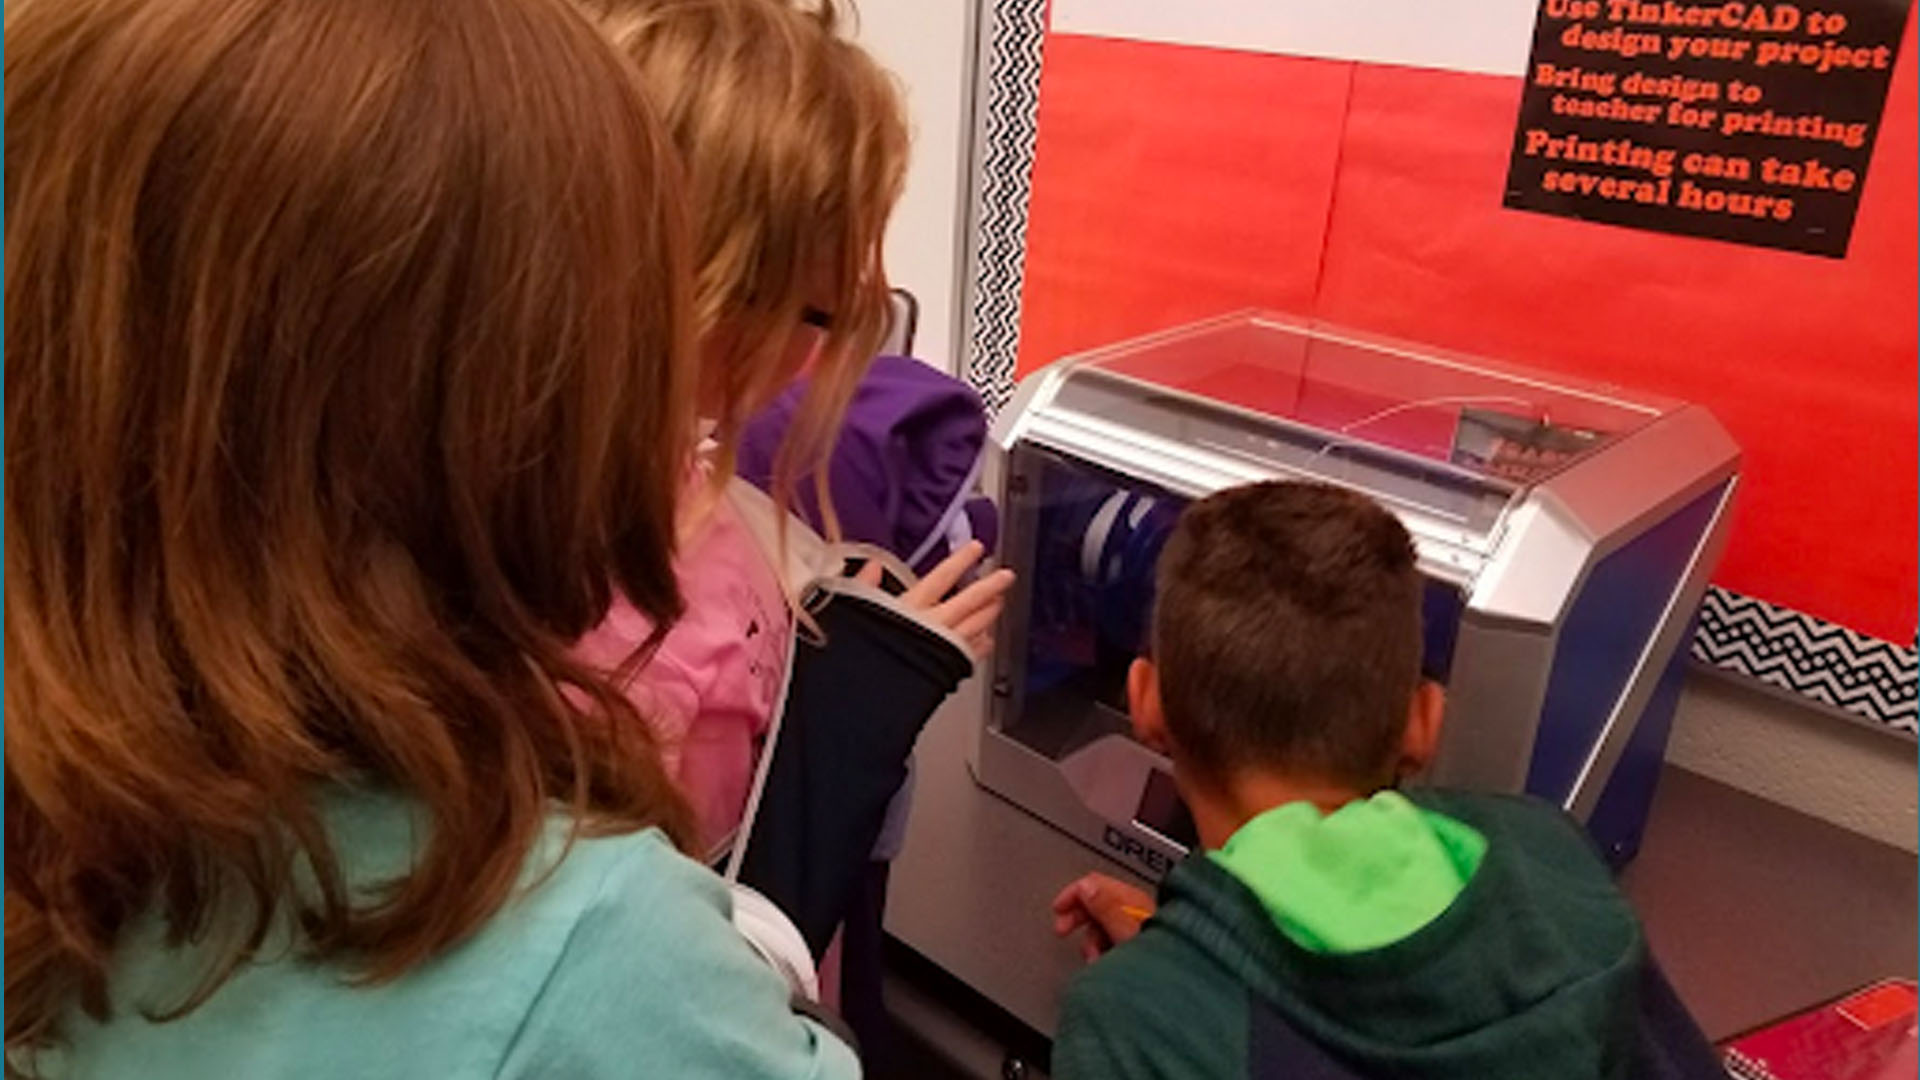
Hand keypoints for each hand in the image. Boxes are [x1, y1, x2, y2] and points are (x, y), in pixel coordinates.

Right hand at [854, 540, 1013, 658]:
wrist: (866, 698)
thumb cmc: (860, 656)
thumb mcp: (856, 613)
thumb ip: (865, 587)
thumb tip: (872, 566)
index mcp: (909, 608)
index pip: (941, 578)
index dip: (961, 561)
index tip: (977, 549)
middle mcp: (930, 626)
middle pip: (967, 600)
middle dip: (989, 586)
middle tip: (1006, 576)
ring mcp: (941, 649)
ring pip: (973, 626)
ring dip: (989, 613)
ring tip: (1000, 603)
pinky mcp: (945, 671)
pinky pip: (969, 655)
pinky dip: (981, 645)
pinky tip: (988, 640)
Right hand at [1051, 873, 1153, 962]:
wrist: (1173, 988)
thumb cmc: (1157, 960)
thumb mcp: (1124, 932)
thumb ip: (1104, 907)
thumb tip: (1085, 888)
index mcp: (1134, 900)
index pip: (1096, 883)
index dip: (1074, 893)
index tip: (1058, 909)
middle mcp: (1136, 910)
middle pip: (1097, 902)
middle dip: (1077, 917)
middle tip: (1063, 929)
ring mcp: (1136, 927)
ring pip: (1101, 925)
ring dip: (1090, 941)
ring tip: (1093, 959)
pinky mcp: (1135, 946)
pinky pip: (1109, 941)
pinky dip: (1101, 950)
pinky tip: (1102, 963)